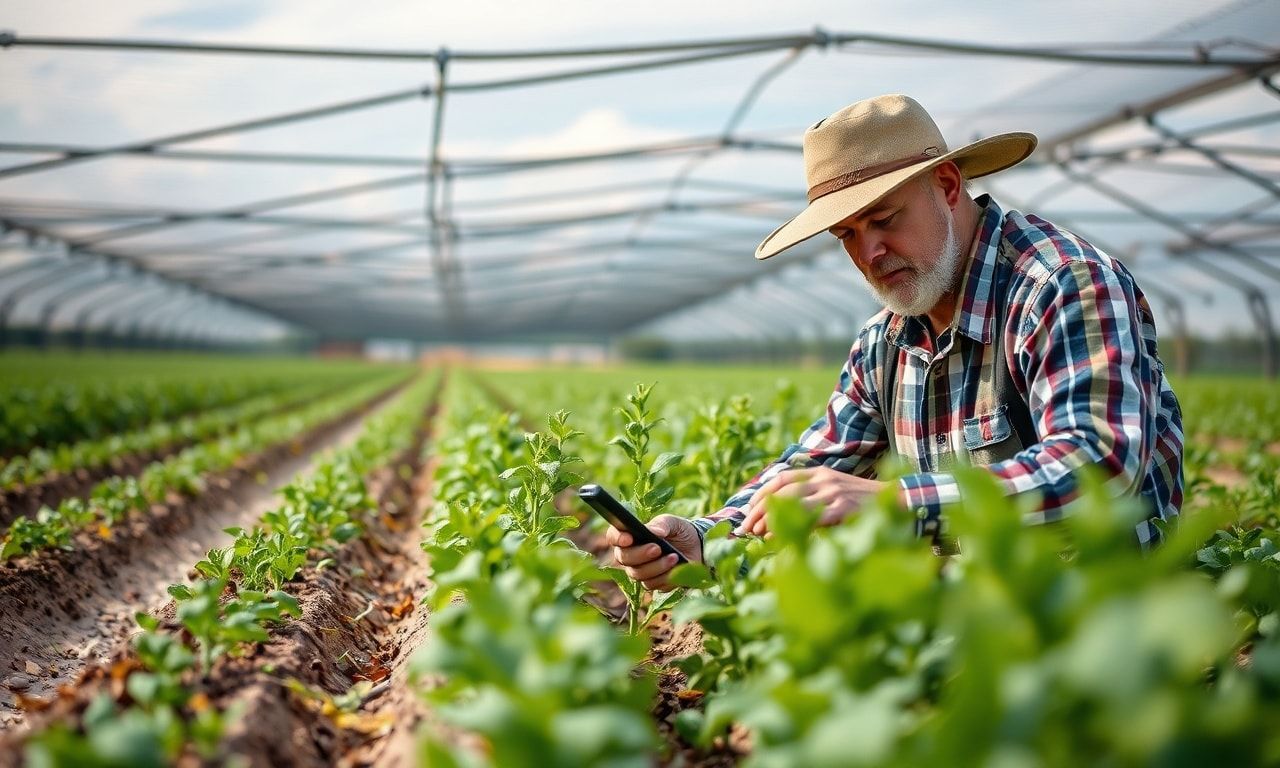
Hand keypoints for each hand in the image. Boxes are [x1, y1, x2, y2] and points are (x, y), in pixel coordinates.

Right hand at [606, 514, 702, 590]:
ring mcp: (640, 571)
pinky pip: (653, 584)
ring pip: (638, 574)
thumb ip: (662, 524)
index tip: (628, 538)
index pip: (614, 536)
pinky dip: (666, 576)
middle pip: (624, 558)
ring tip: (674, 557)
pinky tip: (677, 567)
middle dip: (640, 554)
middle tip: (657, 548)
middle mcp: (631, 555)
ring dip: (657, 566)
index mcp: (630, 535)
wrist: (698, 548)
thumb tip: (654, 532)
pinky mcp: (654, 583)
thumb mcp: (673, 523)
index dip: (617, 538)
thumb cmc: (680, 532)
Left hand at [735, 467, 885, 536]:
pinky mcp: (842, 509)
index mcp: (820, 472)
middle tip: (746, 526)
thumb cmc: (862, 502)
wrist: (897, 501)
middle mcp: (824, 479)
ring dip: (770, 519)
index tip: (748, 508)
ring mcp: (833, 493)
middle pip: (781, 491)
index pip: (782, 478)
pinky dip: (790, 527)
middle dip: (760, 508)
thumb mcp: (835, 491)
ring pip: (792, 503)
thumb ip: (813, 498)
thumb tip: (782, 517)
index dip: (762, 492)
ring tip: (757, 533)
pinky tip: (778, 536)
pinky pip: (810, 518)